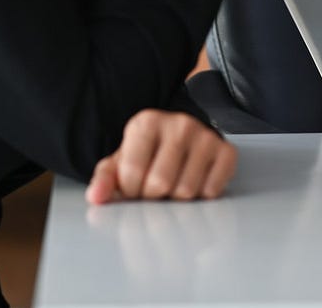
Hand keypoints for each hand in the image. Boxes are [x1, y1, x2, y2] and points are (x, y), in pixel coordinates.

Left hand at [85, 109, 237, 204]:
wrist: (183, 138)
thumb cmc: (148, 154)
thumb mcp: (121, 161)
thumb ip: (104, 179)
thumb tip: (95, 197)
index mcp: (146, 122)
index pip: (132, 174)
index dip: (130, 190)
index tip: (135, 184)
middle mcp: (178, 123)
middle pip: (160, 184)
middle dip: (154, 196)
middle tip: (155, 188)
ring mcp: (204, 136)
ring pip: (186, 192)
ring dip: (177, 199)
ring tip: (174, 184)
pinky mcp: (226, 151)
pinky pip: (212, 190)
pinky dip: (202, 196)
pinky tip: (196, 182)